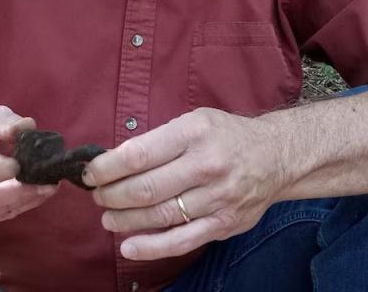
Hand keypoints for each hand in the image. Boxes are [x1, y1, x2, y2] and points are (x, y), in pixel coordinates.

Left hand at [82, 108, 283, 260]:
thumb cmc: (226, 135)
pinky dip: (151, 247)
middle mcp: (206, 165)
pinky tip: (129, 246)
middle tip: (97, 196)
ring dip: (125, 220)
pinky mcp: (223, 223)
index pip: (139, 154)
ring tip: (107, 218)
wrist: (275, 156)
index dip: (107, 167)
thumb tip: (116, 161)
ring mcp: (216, 197)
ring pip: (160, 215)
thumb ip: (159, 140)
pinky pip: (182, 240)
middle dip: (112, 195)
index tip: (91, 173)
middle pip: (146, 188)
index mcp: (194, 133)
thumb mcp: (194, 121)